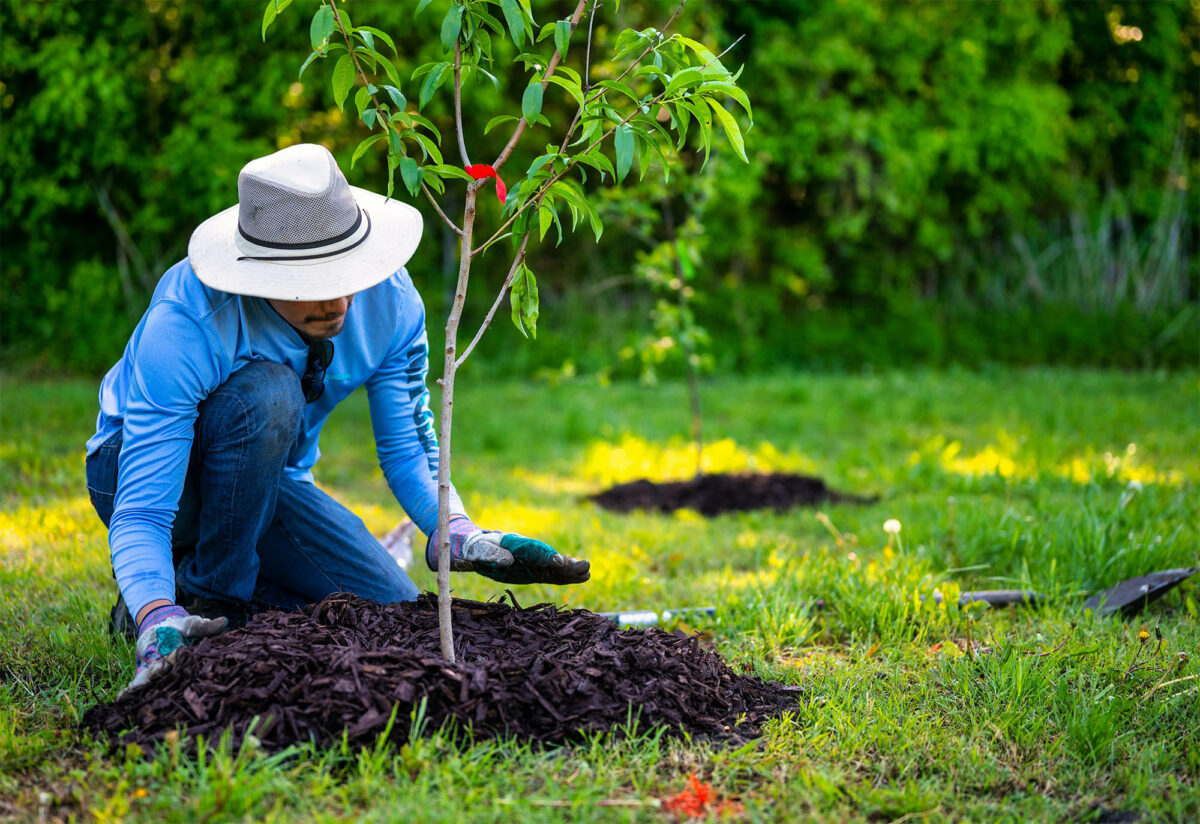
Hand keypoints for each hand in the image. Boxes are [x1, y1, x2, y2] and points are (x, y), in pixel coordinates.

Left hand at [119, 604, 226, 697]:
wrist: (161, 625)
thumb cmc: (182, 627)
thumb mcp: (194, 624)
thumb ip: (206, 626)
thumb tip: (224, 621)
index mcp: (187, 660)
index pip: (187, 665)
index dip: (182, 664)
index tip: (177, 656)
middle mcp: (174, 670)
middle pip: (168, 676)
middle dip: (162, 674)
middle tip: (158, 669)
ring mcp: (158, 673)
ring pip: (153, 681)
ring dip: (145, 684)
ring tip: (135, 689)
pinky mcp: (145, 673)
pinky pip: (139, 683)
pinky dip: (131, 692)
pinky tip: (122, 698)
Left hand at [426, 517, 589, 584]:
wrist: (473, 547)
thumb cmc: (474, 547)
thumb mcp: (477, 549)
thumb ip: (490, 552)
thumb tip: (507, 560)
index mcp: (515, 545)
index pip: (534, 551)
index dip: (547, 556)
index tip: (559, 561)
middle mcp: (527, 552)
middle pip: (549, 558)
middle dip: (566, 563)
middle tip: (585, 567)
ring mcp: (531, 562)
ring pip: (554, 567)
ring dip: (570, 570)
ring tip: (587, 572)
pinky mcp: (533, 570)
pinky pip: (551, 574)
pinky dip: (564, 575)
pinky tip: (579, 577)